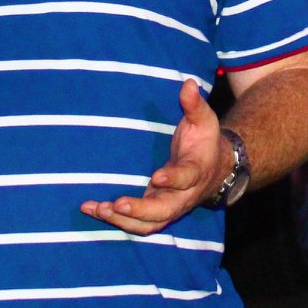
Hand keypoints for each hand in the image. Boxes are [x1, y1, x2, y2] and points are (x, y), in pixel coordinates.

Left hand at [80, 78, 224, 234]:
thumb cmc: (204, 141)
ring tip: (100, 209)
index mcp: (196, 171)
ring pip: (149, 224)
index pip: (186, 178)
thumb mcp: (203, 120)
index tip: (156, 175)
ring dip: (123, 221)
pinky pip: (136, 224)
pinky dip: (114, 220)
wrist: (214, 170)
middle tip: (118, 204)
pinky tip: (92, 209)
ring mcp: (168, 207)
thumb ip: (194, 104)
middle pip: (164, 210)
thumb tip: (189, 83)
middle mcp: (183, 196)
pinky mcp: (154, 213)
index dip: (172, 179)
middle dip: (141, 210)